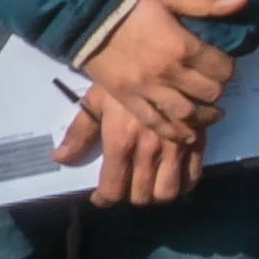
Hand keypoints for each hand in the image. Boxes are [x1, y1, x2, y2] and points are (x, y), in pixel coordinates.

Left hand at [55, 88, 204, 205]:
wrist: (165, 60)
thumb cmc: (126, 77)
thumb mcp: (97, 100)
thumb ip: (80, 132)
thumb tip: (61, 159)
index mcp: (121, 142)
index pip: (113, 189)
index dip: (104, 198)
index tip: (100, 196)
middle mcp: (149, 151)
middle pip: (141, 196)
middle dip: (130, 196)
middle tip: (124, 186)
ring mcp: (176, 149)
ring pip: (167, 193)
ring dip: (155, 194)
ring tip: (146, 184)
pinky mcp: (197, 143)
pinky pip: (193, 178)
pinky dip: (182, 185)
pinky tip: (171, 177)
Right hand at [84, 0, 248, 137]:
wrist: (85, 14)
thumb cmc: (130, 2)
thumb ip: (208, 2)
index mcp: (183, 46)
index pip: (222, 68)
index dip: (227, 68)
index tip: (222, 64)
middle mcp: (169, 73)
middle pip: (209, 94)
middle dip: (216, 90)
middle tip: (213, 84)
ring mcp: (147, 90)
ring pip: (187, 114)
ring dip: (203, 117)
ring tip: (209, 113)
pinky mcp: (128, 99)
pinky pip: (156, 122)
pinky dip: (174, 131)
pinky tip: (185, 133)